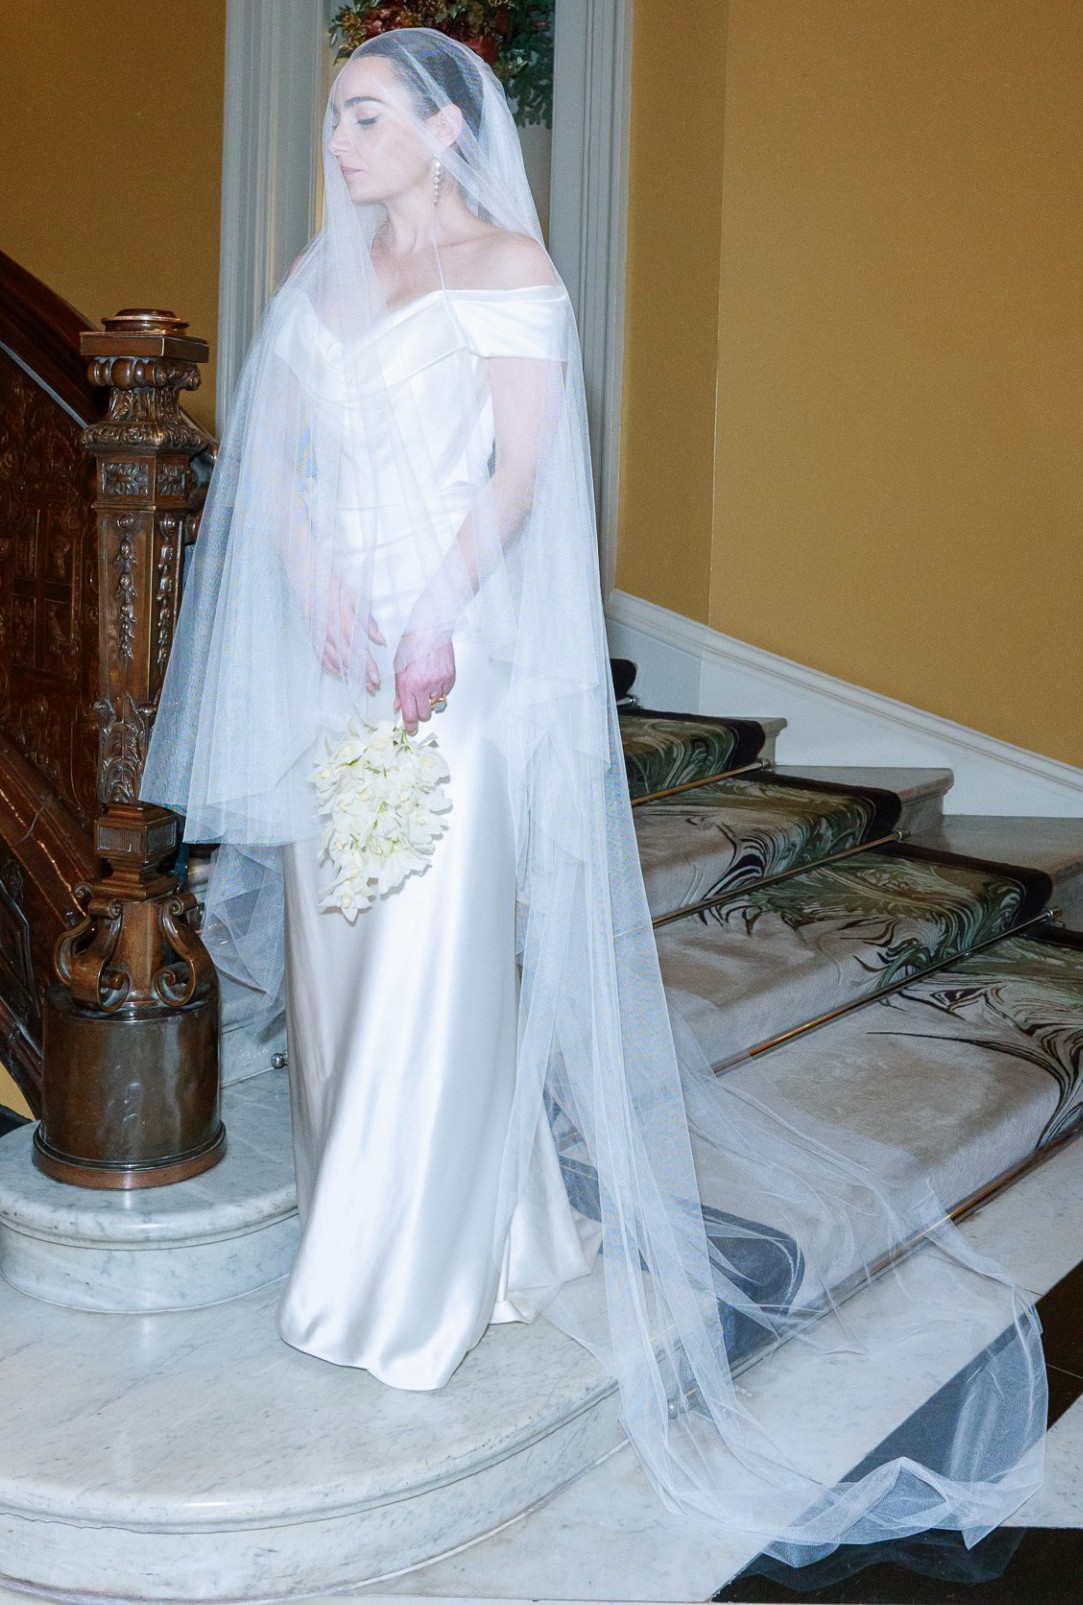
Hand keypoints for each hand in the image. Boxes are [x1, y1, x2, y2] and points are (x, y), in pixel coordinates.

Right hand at [320, 575, 384, 691]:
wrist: (311, 584)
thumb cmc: (337, 590)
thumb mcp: (357, 600)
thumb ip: (369, 622)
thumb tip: (380, 640)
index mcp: (344, 623)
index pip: (359, 650)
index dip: (368, 666)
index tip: (376, 679)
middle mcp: (332, 633)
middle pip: (348, 661)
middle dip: (361, 677)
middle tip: (371, 688)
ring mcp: (321, 637)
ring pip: (335, 662)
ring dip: (348, 676)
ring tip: (360, 686)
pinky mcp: (313, 639)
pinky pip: (322, 658)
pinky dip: (332, 668)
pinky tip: (341, 675)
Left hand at [393, 628, 455, 734]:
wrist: (429, 630)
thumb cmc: (412, 644)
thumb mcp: (398, 669)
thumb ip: (399, 691)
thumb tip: (399, 707)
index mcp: (408, 685)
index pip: (410, 715)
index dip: (410, 726)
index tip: (411, 730)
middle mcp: (423, 686)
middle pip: (425, 714)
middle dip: (421, 712)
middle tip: (418, 704)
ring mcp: (438, 683)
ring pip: (436, 704)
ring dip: (431, 700)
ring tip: (427, 685)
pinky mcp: (450, 677)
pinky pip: (446, 692)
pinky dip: (441, 689)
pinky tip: (435, 677)